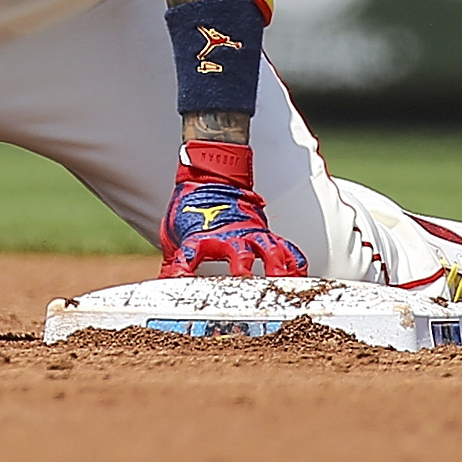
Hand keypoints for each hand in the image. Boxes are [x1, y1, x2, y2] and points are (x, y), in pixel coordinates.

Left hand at [158, 142, 306, 278]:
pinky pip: (285, 247)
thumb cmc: (192, 209)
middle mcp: (230, 235)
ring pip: (268, 249)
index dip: (182, 269)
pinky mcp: (264, 233)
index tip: (180, 280)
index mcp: (202, 237)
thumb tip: (162, 284)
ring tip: (281, 280)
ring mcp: (250, 233)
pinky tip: (299, 276)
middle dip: (243, 265)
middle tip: (245, 279)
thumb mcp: (175, 235)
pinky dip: (293, 261)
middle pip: (239, 251)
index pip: (188, 254)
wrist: (210, 177)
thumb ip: (174, 262)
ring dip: (275, 266)